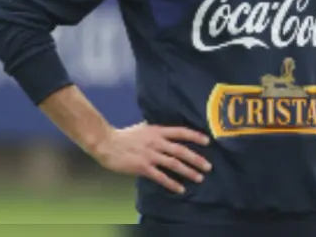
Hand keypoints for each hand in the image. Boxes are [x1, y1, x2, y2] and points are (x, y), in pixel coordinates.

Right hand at [90, 122, 211, 193]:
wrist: (107, 144)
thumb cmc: (126, 135)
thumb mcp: (145, 127)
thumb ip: (158, 130)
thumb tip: (170, 130)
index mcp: (158, 131)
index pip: (181, 132)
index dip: (195, 136)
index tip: (208, 141)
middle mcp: (157, 142)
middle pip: (181, 150)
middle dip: (196, 159)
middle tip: (208, 166)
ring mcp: (150, 155)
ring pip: (174, 164)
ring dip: (188, 171)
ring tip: (199, 177)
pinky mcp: (143, 167)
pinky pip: (160, 177)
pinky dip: (171, 183)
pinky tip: (180, 189)